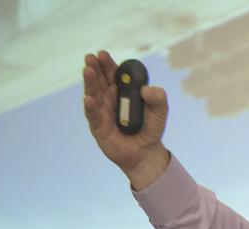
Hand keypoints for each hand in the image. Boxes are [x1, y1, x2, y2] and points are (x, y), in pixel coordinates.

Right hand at [83, 50, 170, 189]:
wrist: (146, 153)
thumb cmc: (151, 129)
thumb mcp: (160, 112)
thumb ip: (158, 99)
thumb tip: (146, 89)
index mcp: (122, 91)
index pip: (113, 74)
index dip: (107, 64)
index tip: (103, 54)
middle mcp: (109, 98)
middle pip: (100, 80)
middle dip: (95, 68)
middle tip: (91, 57)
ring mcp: (101, 111)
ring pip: (93, 93)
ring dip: (90, 82)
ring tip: (88, 70)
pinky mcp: (98, 126)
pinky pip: (92, 115)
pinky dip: (90, 106)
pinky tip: (88, 99)